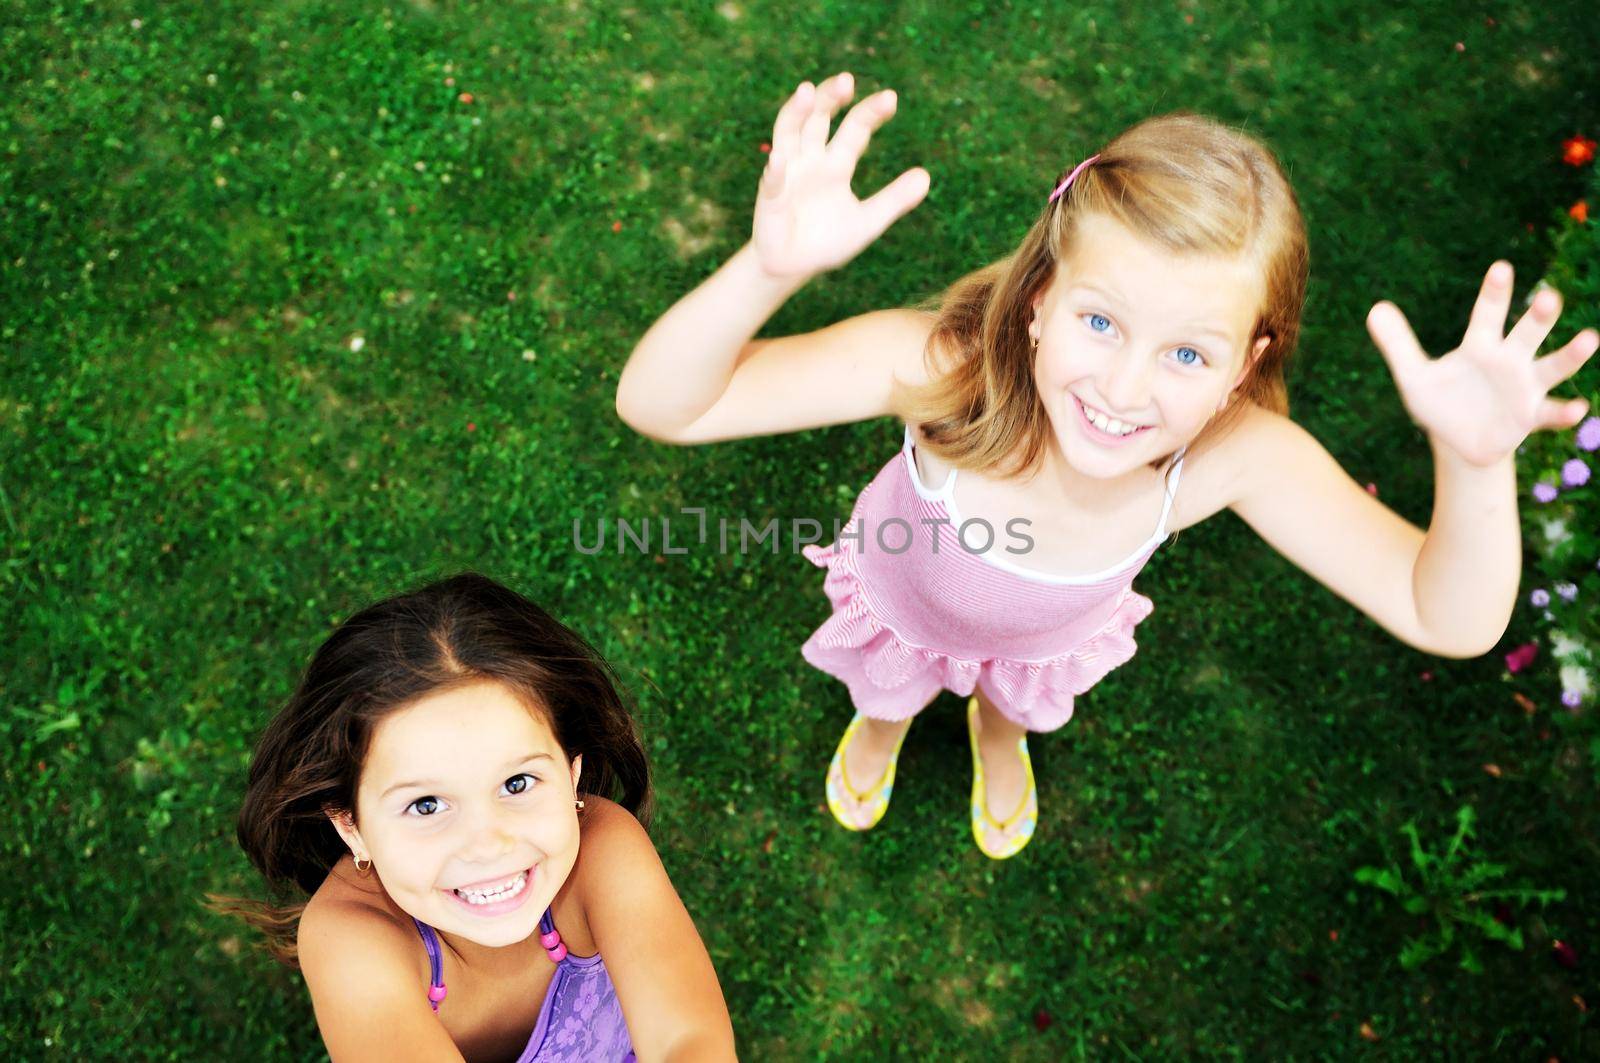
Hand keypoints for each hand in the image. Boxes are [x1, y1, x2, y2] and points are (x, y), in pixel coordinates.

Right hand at [751, 72, 930, 280]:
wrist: (793, 268)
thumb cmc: (828, 241)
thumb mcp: (867, 222)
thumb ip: (894, 200)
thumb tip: (926, 177)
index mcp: (837, 162)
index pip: (856, 128)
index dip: (871, 112)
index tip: (890, 99)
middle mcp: (811, 158)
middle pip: (820, 117)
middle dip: (831, 98)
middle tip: (847, 80)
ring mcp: (787, 173)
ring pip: (788, 132)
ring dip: (796, 112)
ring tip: (807, 90)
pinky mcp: (769, 197)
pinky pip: (771, 181)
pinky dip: (774, 171)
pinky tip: (778, 159)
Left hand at [1366, 261, 1599, 465]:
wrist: (1457, 440)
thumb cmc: (1440, 401)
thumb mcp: (1413, 376)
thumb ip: (1397, 344)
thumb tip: (1374, 308)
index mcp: (1480, 345)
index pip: (1487, 313)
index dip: (1494, 292)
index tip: (1501, 268)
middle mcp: (1509, 360)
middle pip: (1527, 333)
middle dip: (1539, 317)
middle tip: (1550, 297)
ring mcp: (1524, 388)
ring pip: (1552, 367)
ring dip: (1570, 354)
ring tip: (1589, 338)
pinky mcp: (1530, 416)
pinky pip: (1551, 413)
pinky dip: (1565, 412)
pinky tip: (1578, 408)